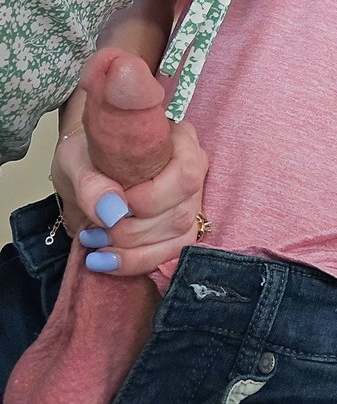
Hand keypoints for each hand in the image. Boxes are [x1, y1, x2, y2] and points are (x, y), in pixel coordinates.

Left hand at [50, 51, 208, 276]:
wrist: (87, 169)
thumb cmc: (88, 155)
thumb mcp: (75, 160)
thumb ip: (91, 183)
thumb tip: (113, 212)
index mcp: (178, 140)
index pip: (185, 173)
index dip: (151, 198)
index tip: (111, 206)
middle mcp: (194, 168)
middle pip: (180, 211)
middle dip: (132, 231)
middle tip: (93, 231)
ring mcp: (191, 200)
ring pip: (178, 237)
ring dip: (132, 250)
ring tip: (94, 241)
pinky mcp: (182, 228)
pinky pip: (172, 255)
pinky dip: (137, 263)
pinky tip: (107, 261)